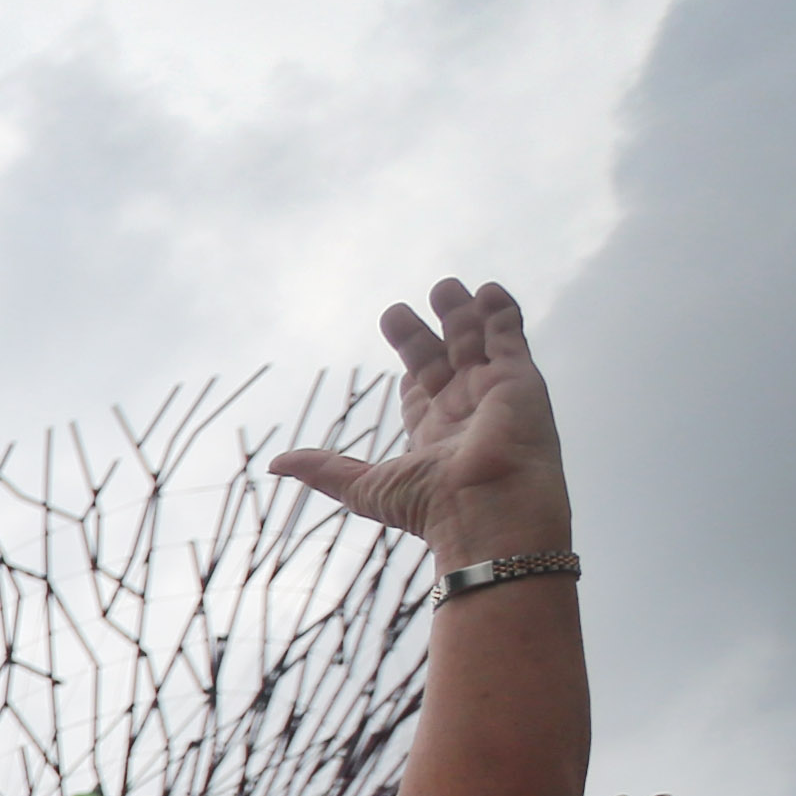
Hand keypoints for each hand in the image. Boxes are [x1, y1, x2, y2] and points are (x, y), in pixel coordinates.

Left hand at [270, 279, 569, 561]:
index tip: (395, 350)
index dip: (410, 369)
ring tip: (445, 286)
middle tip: (396, 310)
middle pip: (440, 361)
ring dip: (462, 315)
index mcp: (432, 436)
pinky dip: (501, 313)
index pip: (419, 393)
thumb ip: (323, 469)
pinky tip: (487, 290)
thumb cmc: (429, 506)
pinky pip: (511, 337)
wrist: (488, 510)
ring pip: (475, 344)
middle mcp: (464, 413)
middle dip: (421, 335)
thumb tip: (275, 464)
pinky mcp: (520, 378)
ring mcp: (493, 393)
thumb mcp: (362, 486)